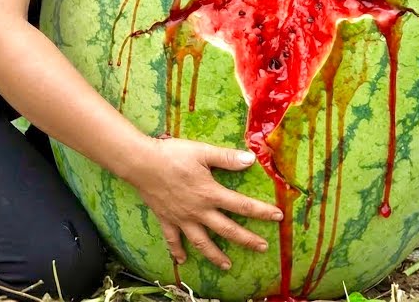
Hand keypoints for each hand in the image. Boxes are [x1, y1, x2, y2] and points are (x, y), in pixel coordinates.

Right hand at [125, 136, 283, 270]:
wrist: (141, 164)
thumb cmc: (172, 155)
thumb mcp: (202, 152)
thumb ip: (226, 158)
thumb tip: (250, 160)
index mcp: (210, 193)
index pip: (241, 205)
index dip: (261, 211)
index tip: (277, 217)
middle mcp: (198, 211)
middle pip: (227, 229)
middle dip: (246, 240)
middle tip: (262, 248)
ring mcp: (182, 218)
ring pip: (202, 241)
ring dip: (216, 254)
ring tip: (227, 265)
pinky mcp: (166, 219)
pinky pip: (173, 239)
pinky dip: (177, 251)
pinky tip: (182, 260)